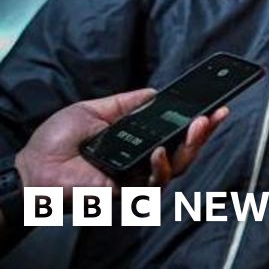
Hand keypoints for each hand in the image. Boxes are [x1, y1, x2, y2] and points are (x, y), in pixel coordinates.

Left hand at [14, 89, 228, 200]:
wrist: (35, 165)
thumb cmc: (57, 140)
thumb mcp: (94, 110)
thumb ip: (125, 102)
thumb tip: (154, 92)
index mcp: (137, 141)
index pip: (175, 132)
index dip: (197, 122)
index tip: (216, 107)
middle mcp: (142, 161)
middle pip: (185, 151)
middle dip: (204, 133)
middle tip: (214, 115)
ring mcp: (137, 179)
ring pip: (178, 168)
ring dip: (191, 146)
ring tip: (197, 126)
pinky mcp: (128, 194)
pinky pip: (155, 185)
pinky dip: (161, 167)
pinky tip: (160, 151)